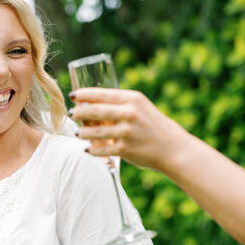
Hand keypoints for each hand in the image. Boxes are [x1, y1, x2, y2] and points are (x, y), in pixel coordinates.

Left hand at [69, 87, 188, 173]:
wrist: (173, 148)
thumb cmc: (153, 126)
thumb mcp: (140, 108)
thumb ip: (120, 105)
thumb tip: (90, 104)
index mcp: (133, 99)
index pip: (101, 94)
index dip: (83, 94)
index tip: (73, 95)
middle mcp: (129, 113)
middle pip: (95, 111)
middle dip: (79, 112)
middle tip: (71, 113)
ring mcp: (126, 132)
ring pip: (95, 132)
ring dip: (83, 133)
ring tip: (78, 133)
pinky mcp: (125, 149)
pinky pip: (102, 150)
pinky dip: (93, 150)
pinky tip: (88, 149)